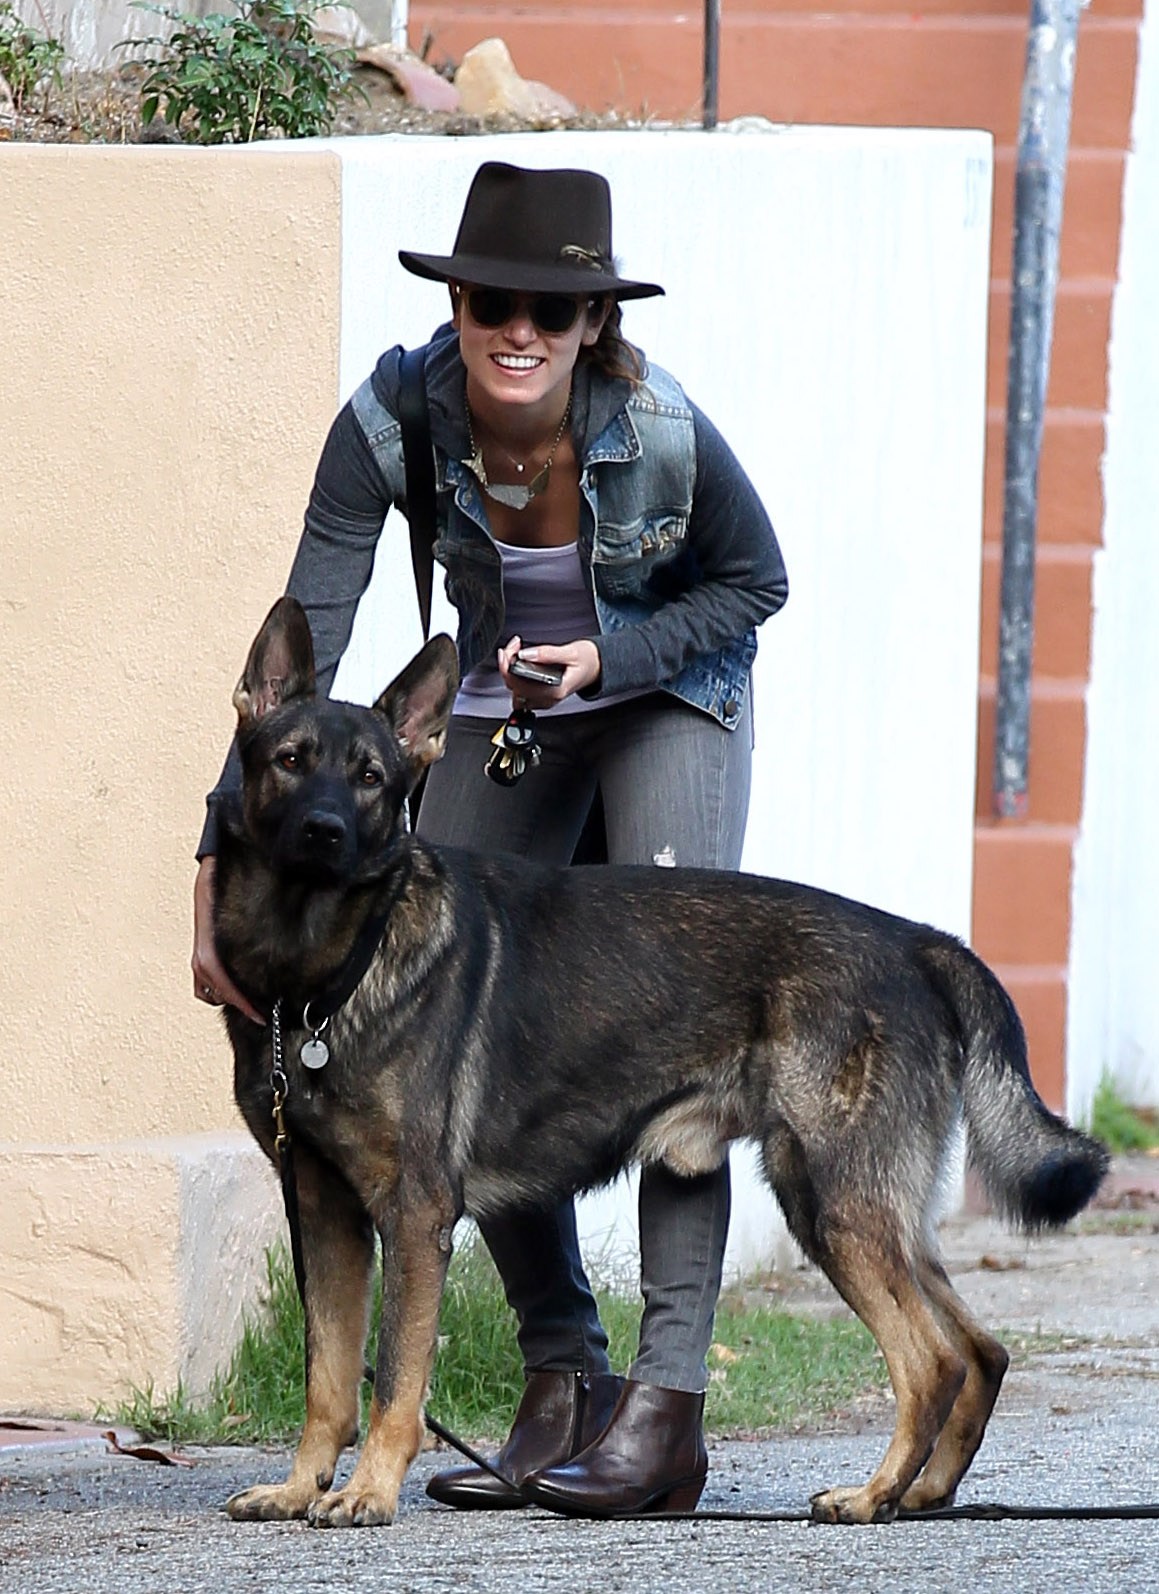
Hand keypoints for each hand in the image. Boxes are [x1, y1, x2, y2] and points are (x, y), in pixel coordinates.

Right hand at [192, 856, 264, 1022]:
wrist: (211, 862)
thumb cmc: (221, 867)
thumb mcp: (221, 873)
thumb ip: (231, 882)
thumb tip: (241, 877)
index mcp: (205, 926)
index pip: (213, 967)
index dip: (232, 991)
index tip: (253, 1008)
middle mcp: (199, 940)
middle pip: (209, 983)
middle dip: (235, 1001)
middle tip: (260, 1015)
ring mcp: (198, 945)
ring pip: (203, 983)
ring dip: (225, 996)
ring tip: (251, 1006)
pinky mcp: (204, 947)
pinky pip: (204, 977)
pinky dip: (217, 988)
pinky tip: (237, 989)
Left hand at [497, 635, 601, 708]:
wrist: (598, 668)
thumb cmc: (588, 661)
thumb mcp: (571, 652)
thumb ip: (547, 653)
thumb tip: (526, 654)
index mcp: (554, 691)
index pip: (519, 685)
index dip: (508, 667)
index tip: (508, 651)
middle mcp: (547, 699)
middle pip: (513, 687)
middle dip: (507, 664)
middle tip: (513, 646)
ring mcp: (543, 699)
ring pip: (514, 690)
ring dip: (509, 671)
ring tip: (514, 652)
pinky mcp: (541, 695)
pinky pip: (520, 691)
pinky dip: (514, 676)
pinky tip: (517, 662)